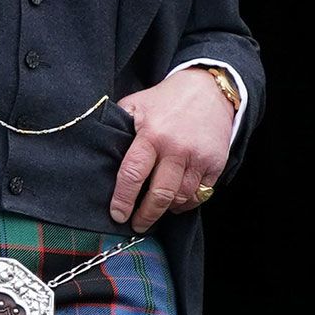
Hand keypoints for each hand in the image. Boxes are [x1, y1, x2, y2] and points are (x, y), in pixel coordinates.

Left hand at [107, 67, 235, 233]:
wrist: (209, 90)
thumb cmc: (166, 100)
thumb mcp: (137, 105)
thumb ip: (119, 126)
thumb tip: (98, 151)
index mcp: (151, 134)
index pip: (133, 174)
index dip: (123, 199)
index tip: (118, 215)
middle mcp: (176, 148)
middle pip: (159, 195)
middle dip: (146, 215)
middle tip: (137, 225)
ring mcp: (198, 157)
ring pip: (181, 198)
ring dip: (167, 208)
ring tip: (156, 209)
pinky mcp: (215, 163)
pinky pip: (200, 195)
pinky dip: (187, 202)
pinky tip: (177, 199)